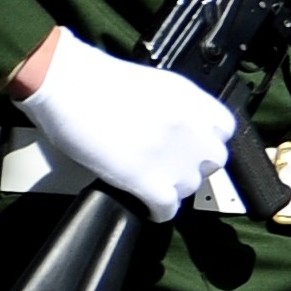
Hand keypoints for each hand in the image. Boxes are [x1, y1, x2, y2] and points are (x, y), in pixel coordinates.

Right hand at [17, 32, 234, 221]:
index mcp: (192, 101)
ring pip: (191, 187)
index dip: (207, 140)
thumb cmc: (95, 79)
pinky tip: (147, 206)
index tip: (195, 146)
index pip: (225, 129)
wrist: (66, 83)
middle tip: (172, 164)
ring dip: (174, 187)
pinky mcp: (147, 180)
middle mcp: (190, 128)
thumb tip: (179, 129)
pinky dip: (158, 211)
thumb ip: (177, 108)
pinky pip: (167, 209)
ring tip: (152, 181)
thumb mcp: (155, 85)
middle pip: (214, 161)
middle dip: (195, 165)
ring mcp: (172, 156)